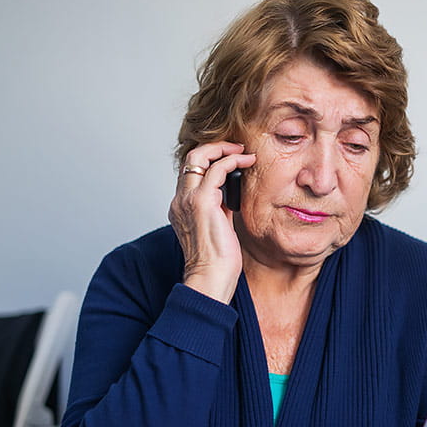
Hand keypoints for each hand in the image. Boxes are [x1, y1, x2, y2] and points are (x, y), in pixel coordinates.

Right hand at [168, 141, 255, 303]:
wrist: (210, 279)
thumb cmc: (217, 263)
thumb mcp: (218, 229)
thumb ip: (219, 210)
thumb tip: (231, 198)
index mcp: (181, 208)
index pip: (190, 173)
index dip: (209, 160)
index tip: (230, 158)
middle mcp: (180, 201)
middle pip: (190, 158)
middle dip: (215, 148)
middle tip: (237, 148)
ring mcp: (188, 200)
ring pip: (199, 157)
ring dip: (224, 149)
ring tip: (243, 152)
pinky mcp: (202, 202)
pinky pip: (217, 169)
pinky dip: (232, 160)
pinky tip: (246, 161)